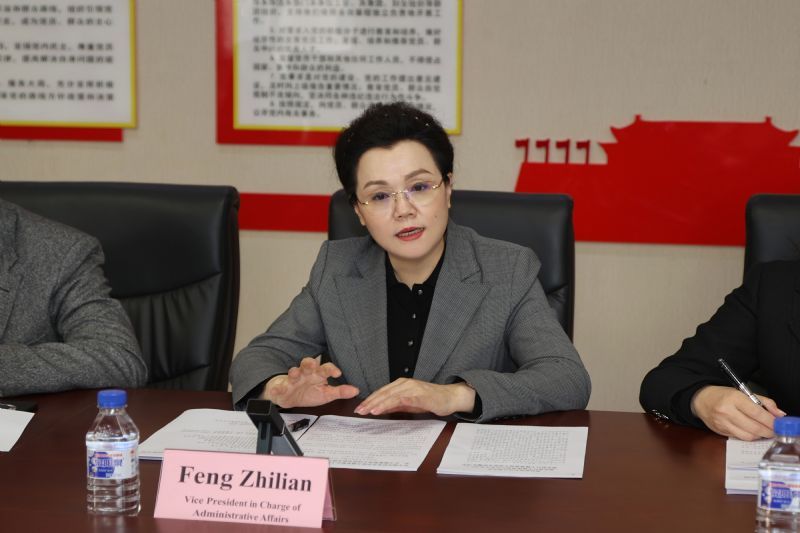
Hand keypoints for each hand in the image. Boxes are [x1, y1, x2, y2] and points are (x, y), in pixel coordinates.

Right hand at [262, 356, 358, 407]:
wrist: (288, 397)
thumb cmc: (308, 393)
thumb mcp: (325, 394)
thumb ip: (340, 392)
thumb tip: (356, 391)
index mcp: (317, 375)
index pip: (325, 368)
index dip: (331, 369)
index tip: (337, 373)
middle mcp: (305, 374)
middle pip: (307, 364)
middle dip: (309, 363)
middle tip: (312, 365)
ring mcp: (292, 379)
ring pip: (293, 372)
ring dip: (293, 372)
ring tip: (294, 373)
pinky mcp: (281, 387)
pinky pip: (278, 386)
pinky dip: (277, 387)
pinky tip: (277, 389)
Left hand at [354, 378, 474, 416]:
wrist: (449, 397)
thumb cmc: (430, 400)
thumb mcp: (408, 403)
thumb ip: (395, 405)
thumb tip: (380, 409)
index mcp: (401, 385)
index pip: (382, 392)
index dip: (370, 400)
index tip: (360, 408)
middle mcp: (406, 384)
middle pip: (384, 393)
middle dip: (371, 402)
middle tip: (359, 410)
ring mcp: (414, 389)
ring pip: (393, 396)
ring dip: (381, 403)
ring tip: (370, 410)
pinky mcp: (422, 395)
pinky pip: (408, 398)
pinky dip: (397, 402)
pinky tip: (388, 406)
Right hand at [691, 385, 785, 440]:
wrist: (700, 399)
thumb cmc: (723, 395)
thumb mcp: (743, 392)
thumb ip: (763, 402)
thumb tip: (779, 414)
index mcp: (733, 398)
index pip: (757, 413)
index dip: (771, 421)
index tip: (779, 424)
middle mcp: (726, 411)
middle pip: (754, 427)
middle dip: (769, 431)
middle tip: (775, 430)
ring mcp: (722, 423)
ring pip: (748, 436)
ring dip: (760, 435)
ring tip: (764, 431)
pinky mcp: (720, 432)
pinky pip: (740, 437)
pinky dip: (749, 436)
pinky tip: (752, 431)